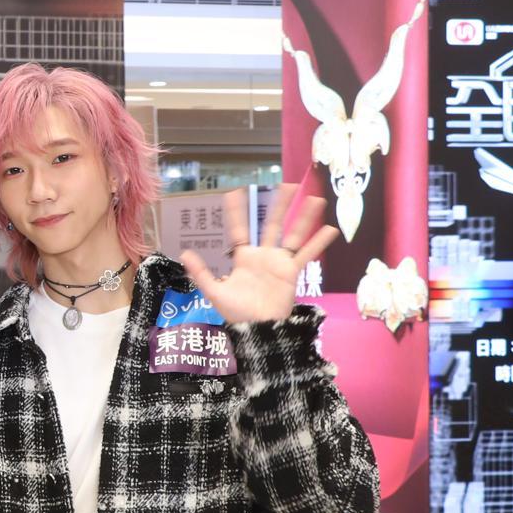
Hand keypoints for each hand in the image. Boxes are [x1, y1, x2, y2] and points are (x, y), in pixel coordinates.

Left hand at [180, 183, 338, 324]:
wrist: (257, 328)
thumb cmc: (236, 312)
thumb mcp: (214, 291)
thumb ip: (201, 272)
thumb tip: (183, 253)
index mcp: (244, 257)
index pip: (240, 229)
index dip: (237, 212)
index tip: (234, 193)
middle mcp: (263, 255)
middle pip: (272, 224)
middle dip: (279, 205)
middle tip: (286, 185)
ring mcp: (279, 262)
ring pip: (293, 234)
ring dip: (304, 217)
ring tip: (315, 198)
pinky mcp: (292, 271)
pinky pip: (307, 254)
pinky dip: (318, 243)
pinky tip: (329, 229)